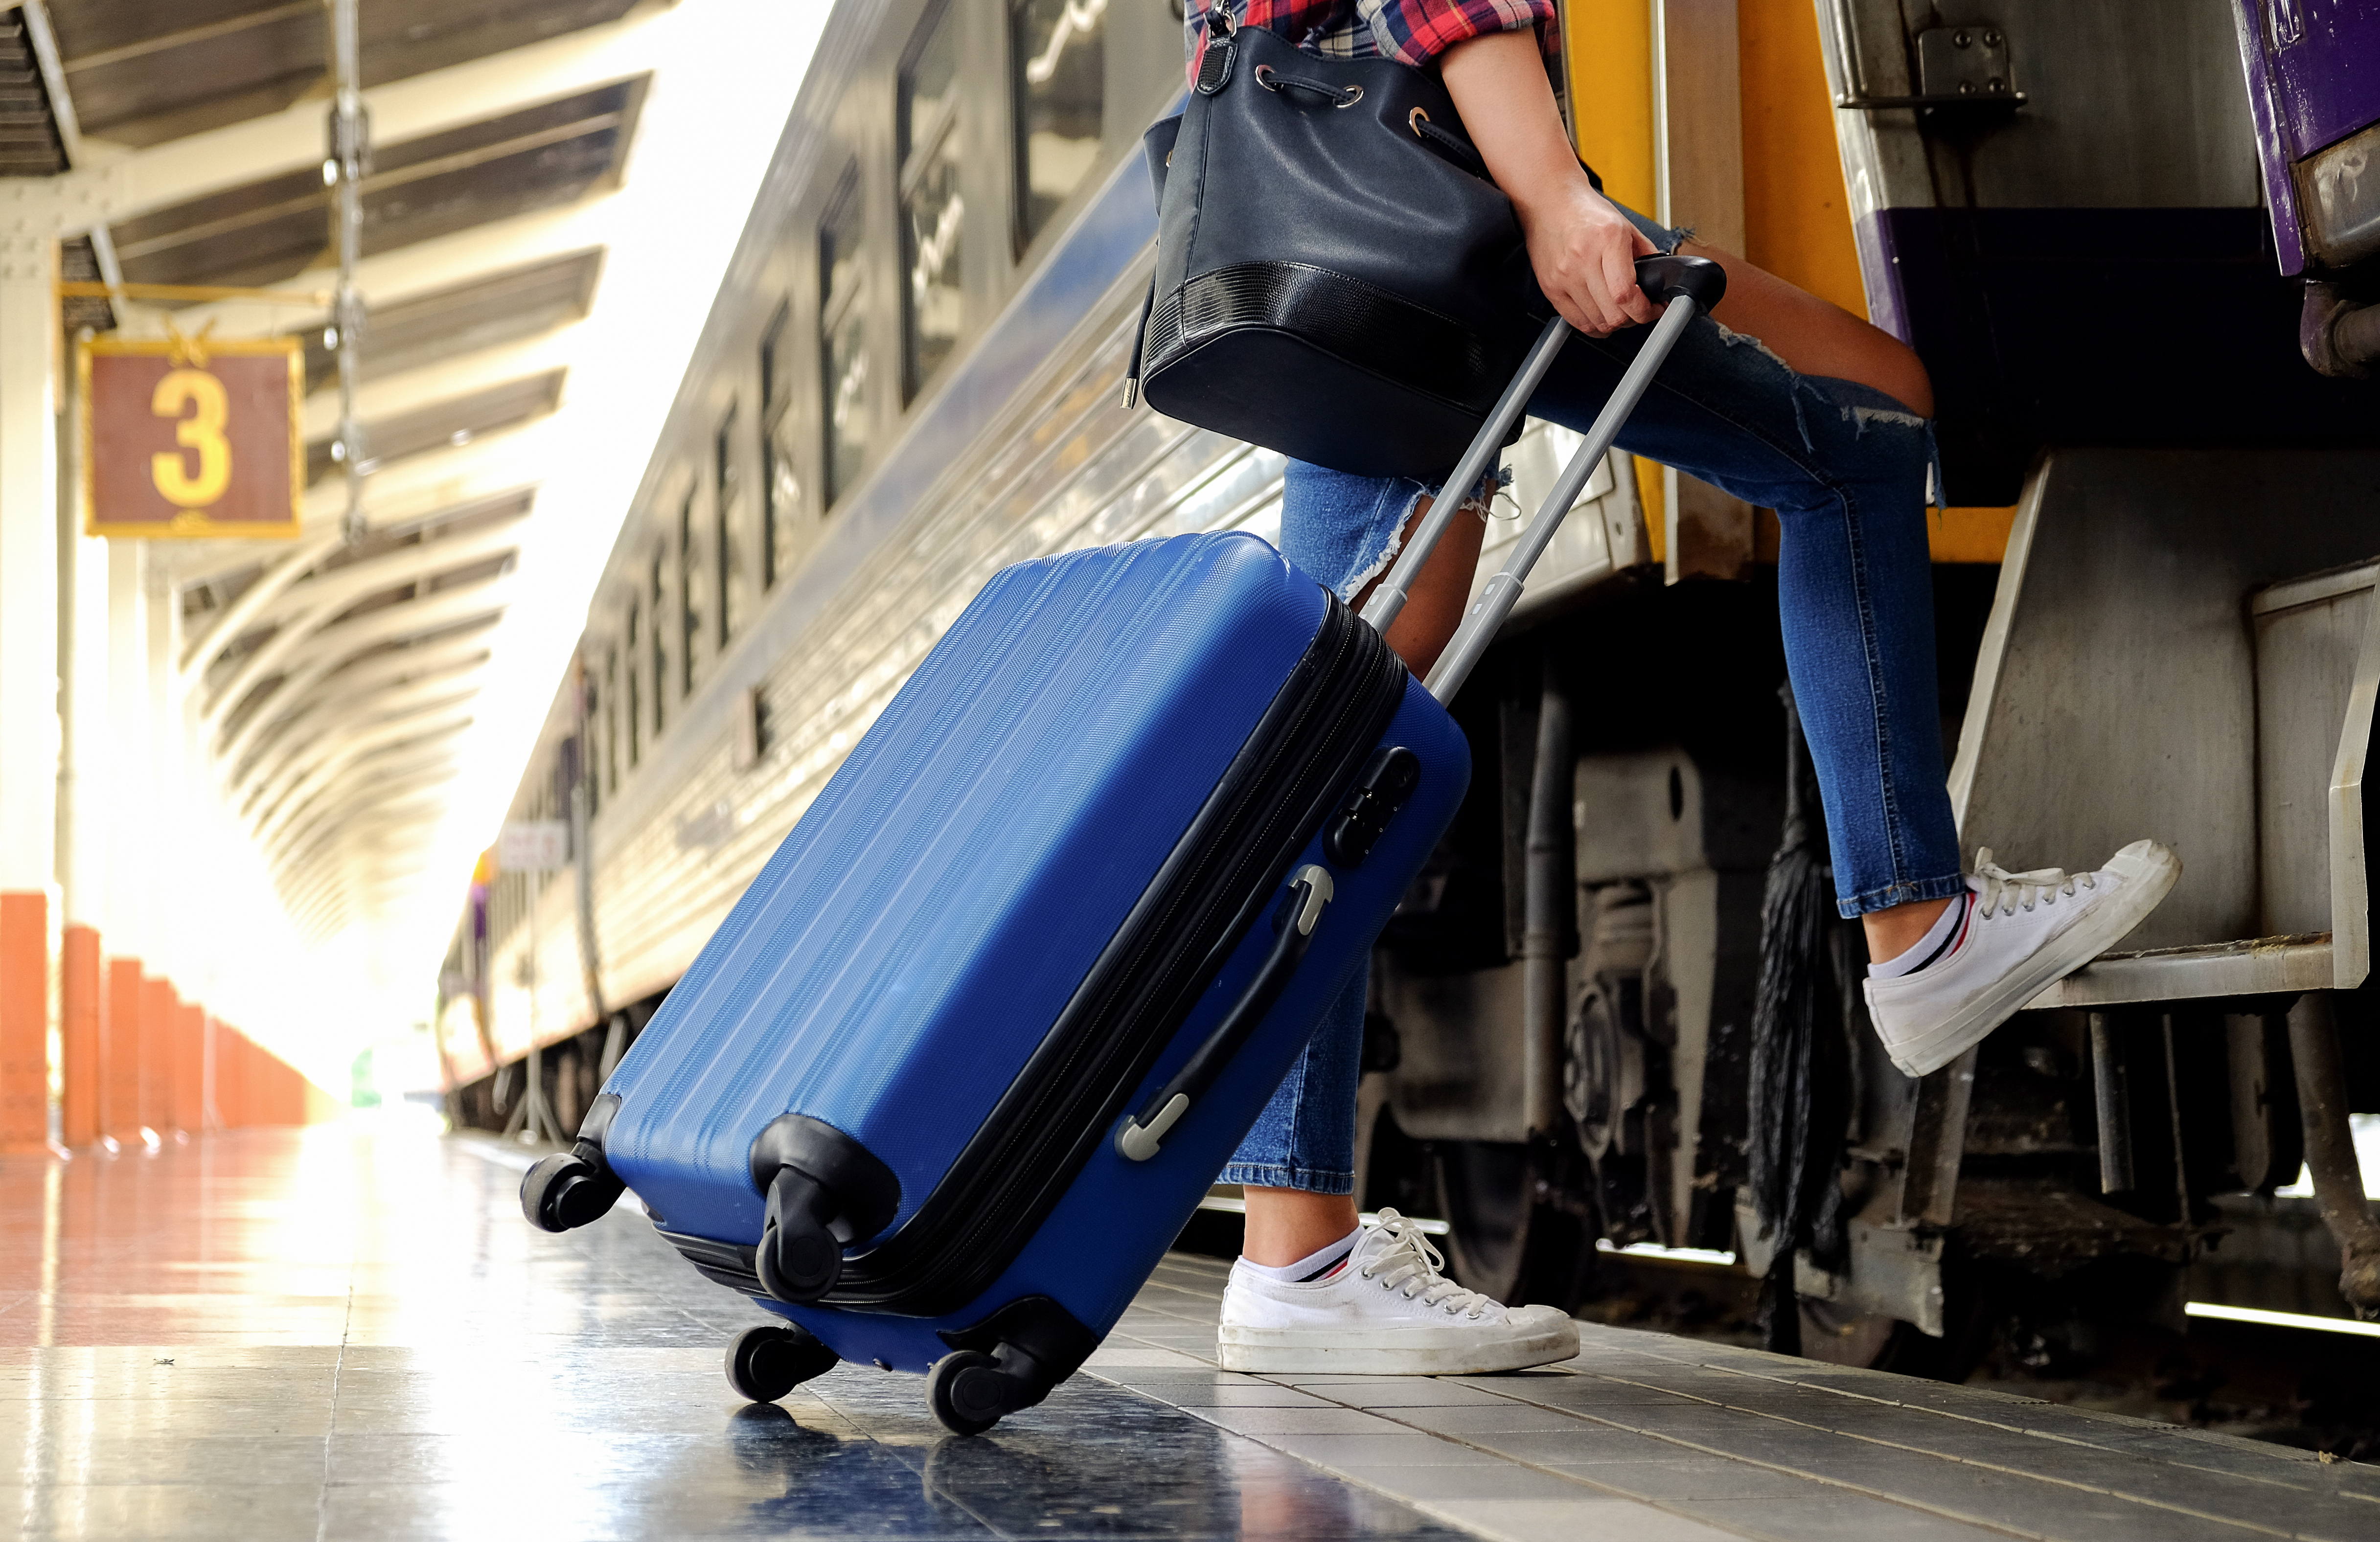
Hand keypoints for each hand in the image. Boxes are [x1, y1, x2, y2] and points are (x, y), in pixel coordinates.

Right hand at [1437, 31, 1659, 337]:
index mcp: (1603, 242)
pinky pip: (1570, 317)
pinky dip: (1584, 316)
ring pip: (1590, 322)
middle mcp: (1580, 260)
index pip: (1628, 299)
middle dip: (1627, 316)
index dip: (1644, 309)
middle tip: (1633, 303)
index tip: (1650, 305)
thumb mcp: (1622, 223)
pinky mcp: (1544, 282)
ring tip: (1610, 301)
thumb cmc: (1580, 203)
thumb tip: (1663, 278)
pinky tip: (1588, 301)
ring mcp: (1558, 273)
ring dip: (1605, 319)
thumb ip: (1642, 252)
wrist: (1538, 189)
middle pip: (1611, 317)